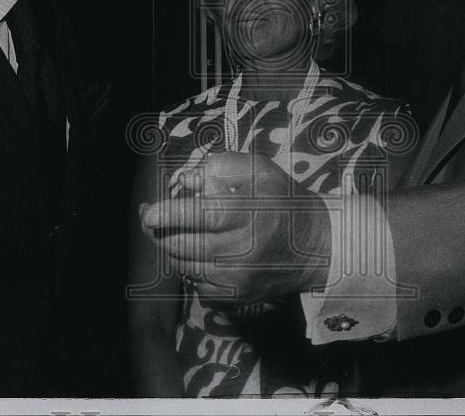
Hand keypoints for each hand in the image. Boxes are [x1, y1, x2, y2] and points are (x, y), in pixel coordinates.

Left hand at [139, 151, 331, 303]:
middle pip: (184, 244)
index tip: (149, 212)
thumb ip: (222, 167)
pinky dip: (189, 269)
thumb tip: (185, 180)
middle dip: (160, 232)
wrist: (315, 246)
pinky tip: (196, 254)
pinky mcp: (237, 296)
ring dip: (172, 249)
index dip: (168, 214)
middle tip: (151, 220)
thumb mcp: (260, 171)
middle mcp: (242, 249)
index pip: (200, 215)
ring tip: (173, 233)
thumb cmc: (283, 201)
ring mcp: (238, 278)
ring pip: (185, 266)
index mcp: (248, 213)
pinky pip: (197, 285)